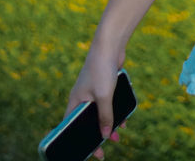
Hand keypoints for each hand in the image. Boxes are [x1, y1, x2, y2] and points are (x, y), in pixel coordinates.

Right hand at [64, 40, 126, 160]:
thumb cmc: (102, 68)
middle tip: (106, 148)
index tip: (90, 152)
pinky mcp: (104, 85)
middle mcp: (82, 98)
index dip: (79, 141)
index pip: (71, 127)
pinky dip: (114, 111)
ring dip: (108, 124)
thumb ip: (105, 116)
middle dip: (97, 135)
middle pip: (87, 122)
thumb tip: (105, 136)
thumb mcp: (104, 96)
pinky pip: (108, 103)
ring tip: (118, 136)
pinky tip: (124, 119)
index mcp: (75, 102)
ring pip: (99, 113)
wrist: (110, 44)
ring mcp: (93, 91)